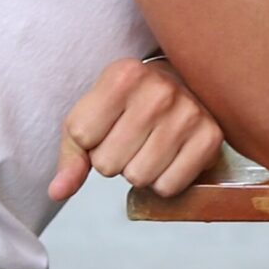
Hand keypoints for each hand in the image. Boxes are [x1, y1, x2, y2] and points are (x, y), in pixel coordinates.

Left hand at [50, 56, 224, 204]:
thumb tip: (57, 192)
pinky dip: (164, 180)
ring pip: (138, 178)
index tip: (109, 125)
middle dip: (115, 159)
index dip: (90, 141)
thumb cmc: (130, 103)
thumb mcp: (93, 114)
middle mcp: (159, 91)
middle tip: (132, 138)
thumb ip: (72, 153)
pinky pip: (169, 186)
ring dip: (139, 171)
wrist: (184, 84)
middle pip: (109, 165)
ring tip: (150, 146)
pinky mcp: (210, 138)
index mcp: (124, 75)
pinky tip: (169, 157)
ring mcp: (189, 114)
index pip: (83, 137)